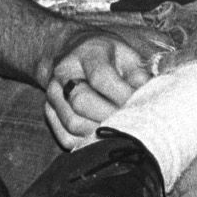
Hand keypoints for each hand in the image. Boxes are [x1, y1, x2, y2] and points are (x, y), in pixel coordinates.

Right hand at [40, 21, 161, 147]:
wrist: (72, 52)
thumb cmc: (108, 56)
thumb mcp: (127, 55)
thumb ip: (138, 75)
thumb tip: (148, 100)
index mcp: (88, 53)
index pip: (100, 77)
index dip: (121, 95)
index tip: (139, 105)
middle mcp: (64, 72)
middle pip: (81, 102)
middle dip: (110, 117)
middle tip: (130, 124)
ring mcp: (52, 93)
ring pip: (72, 123)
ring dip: (99, 132)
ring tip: (119, 133)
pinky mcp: (49, 112)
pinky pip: (65, 136)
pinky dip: (86, 143)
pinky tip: (103, 138)